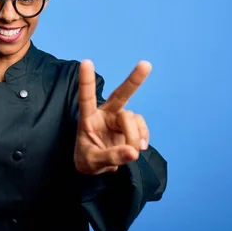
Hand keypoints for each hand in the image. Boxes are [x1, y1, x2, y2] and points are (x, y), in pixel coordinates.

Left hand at [74, 60, 151, 174]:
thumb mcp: (92, 162)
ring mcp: (119, 119)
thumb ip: (111, 156)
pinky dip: (143, 137)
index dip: (86, 81)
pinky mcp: (131, 127)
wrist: (97, 168)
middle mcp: (105, 114)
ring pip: (132, 119)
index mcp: (88, 118)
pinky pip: (142, 127)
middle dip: (133, 80)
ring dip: (134, 136)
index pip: (86, 97)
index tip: (86, 62)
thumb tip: (134, 152)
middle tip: (146, 64)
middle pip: (120, 95)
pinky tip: (139, 148)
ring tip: (131, 152)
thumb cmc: (87, 159)